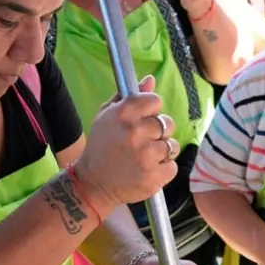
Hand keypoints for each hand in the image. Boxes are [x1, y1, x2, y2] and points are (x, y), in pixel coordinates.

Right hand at [75, 75, 179, 213]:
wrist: (93, 184)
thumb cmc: (100, 147)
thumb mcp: (106, 117)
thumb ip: (128, 97)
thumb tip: (150, 80)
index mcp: (123, 113)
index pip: (155, 100)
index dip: (151, 110)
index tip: (144, 119)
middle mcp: (135, 132)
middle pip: (167, 123)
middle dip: (159, 132)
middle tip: (143, 141)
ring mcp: (146, 155)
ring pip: (171, 145)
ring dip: (162, 151)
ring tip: (145, 157)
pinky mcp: (154, 176)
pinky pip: (172, 166)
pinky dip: (163, 169)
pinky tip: (147, 170)